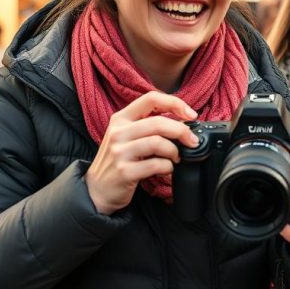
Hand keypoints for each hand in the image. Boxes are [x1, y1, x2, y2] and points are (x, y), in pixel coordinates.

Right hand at [85, 91, 198, 214]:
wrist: (97, 190)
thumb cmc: (119, 160)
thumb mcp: (127, 136)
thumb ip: (148, 126)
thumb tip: (184, 121)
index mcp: (121, 118)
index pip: (151, 98)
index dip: (175, 103)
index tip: (191, 114)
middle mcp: (118, 132)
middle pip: (158, 122)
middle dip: (182, 131)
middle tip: (192, 141)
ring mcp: (119, 152)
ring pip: (158, 143)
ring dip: (174, 151)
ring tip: (176, 158)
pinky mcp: (124, 171)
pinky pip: (156, 164)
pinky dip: (168, 167)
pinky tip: (167, 170)